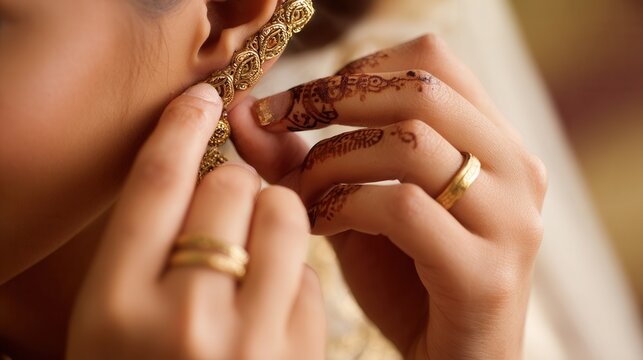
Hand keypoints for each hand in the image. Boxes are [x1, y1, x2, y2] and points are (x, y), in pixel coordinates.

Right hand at [67, 84, 324, 359]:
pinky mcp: (302, 357)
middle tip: (224, 205)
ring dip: (272, 214)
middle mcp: (185, 321)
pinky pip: (309, 277)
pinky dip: (292, 276)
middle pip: (229, 188)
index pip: (156, 184)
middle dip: (232, 183)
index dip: (182, 127)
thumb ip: (147, 245)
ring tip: (252, 249)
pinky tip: (270, 308)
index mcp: (116, 308)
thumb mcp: (112, 321)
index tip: (202, 99)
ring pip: (284, 216)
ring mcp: (252, 342)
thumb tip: (206, 159)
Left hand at [229, 35, 546, 358]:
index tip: (292, 103)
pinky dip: (345, 206)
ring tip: (298, 191)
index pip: (429, 60)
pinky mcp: (486, 274)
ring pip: (411, 145)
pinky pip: (404, 210)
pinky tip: (317, 224)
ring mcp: (510, 221)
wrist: (450, 359)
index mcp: (495, 141)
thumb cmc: (404, 279)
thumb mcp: (354, 206)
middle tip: (278, 126)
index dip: (352, 71)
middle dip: (333, 100)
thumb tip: (244, 112)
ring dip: (332, 160)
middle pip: (420, 90)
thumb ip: (306, 158)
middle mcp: (516, 170)